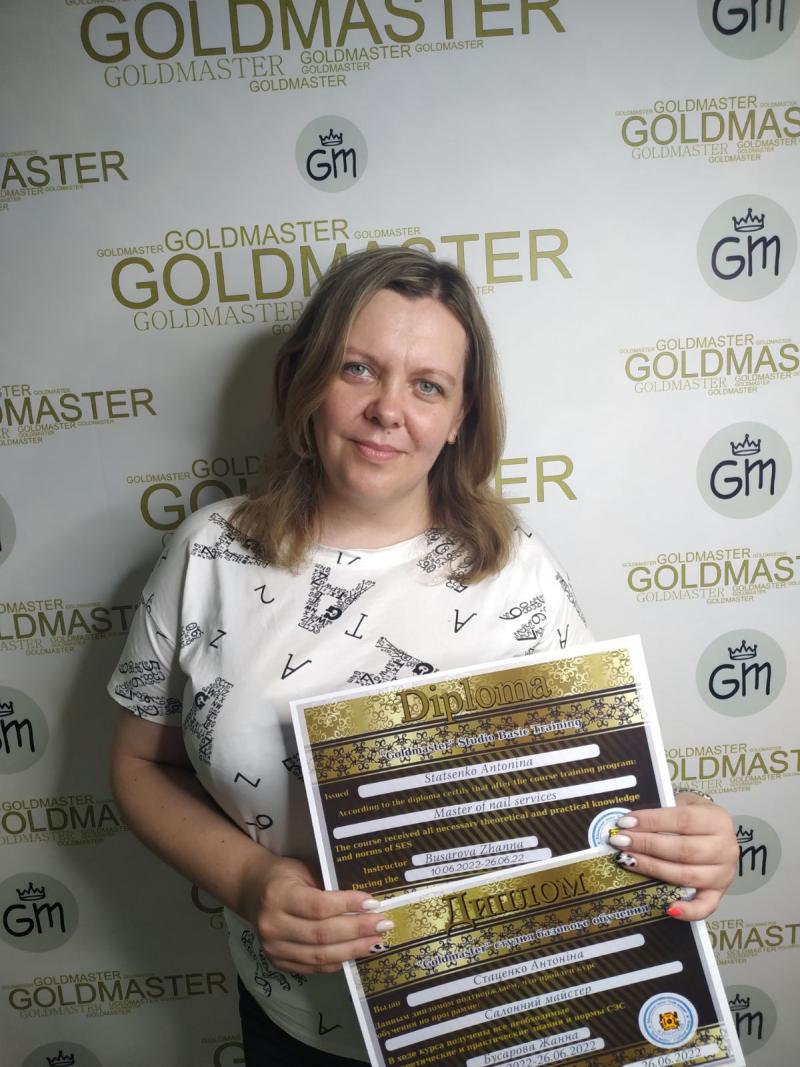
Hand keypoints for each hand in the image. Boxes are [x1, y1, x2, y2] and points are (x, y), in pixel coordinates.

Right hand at [239, 853, 390, 973]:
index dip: (348, 906)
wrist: (252, 891)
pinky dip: (337, 961)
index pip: (318, 906)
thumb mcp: (303, 870)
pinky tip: (355, 952)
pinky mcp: (278, 962)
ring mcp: (274, 948)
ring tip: (376, 942)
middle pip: (322, 934)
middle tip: (383, 925)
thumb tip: (365, 902)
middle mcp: (273, 925)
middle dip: (357, 930)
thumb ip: (328, 886)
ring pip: (320, 955)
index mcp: (278, 896)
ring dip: (353, 949)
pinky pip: (313, 966)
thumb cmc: (284, 876)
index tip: (373, 903)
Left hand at [606, 792, 738, 920]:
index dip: (651, 821)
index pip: (682, 819)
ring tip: (627, 860)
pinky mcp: (719, 893)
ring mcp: (724, 874)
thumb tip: (629, 821)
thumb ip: (662, 809)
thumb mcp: (682, 802)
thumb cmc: (694, 816)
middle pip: (683, 850)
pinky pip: (705, 906)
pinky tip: (667, 908)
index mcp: (717, 820)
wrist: (714, 830)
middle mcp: (725, 848)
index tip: (625, 822)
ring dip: (653, 869)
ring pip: (686, 875)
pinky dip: (687, 910)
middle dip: (647, 845)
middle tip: (620, 841)